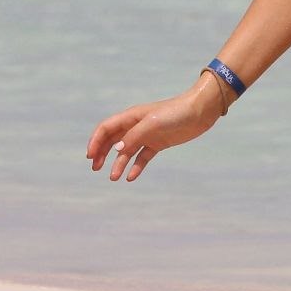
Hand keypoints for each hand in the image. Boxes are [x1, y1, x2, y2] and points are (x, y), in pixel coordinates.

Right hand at [86, 79, 223, 181]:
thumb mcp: (151, 124)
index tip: (90, 157)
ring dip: (118, 163)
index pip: (106, 128)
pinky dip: (136, 166)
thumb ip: (133, 137)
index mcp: (131, 117)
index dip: (95, 141)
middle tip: (96, 168)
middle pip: (113, 140)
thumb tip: (116, 150)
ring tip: (114, 178)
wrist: (200, 112)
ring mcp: (148, 135)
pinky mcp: (159, 143)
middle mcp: (136, 125)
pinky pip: (143, 156)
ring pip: (127, 151)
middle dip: (102, 153)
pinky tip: (131, 177)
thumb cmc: (175, 113)